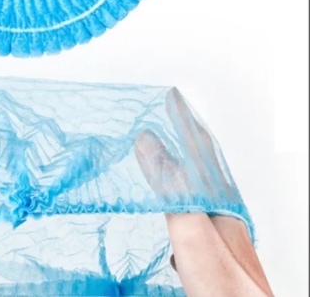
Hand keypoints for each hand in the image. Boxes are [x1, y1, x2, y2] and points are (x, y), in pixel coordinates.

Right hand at [135, 89, 272, 295]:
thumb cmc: (224, 290)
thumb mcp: (193, 235)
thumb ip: (173, 189)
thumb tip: (151, 142)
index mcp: (220, 205)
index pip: (200, 151)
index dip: (184, 122)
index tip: (171, 97)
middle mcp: (223, 216)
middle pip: (204, 165)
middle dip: (186, 135)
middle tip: (172, 113)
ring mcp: (219, 237)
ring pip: (197, 187)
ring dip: (183, 162)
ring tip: (170, 146)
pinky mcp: (210, 256)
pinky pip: (191, 210)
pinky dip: (178, 194)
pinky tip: (175, 203)